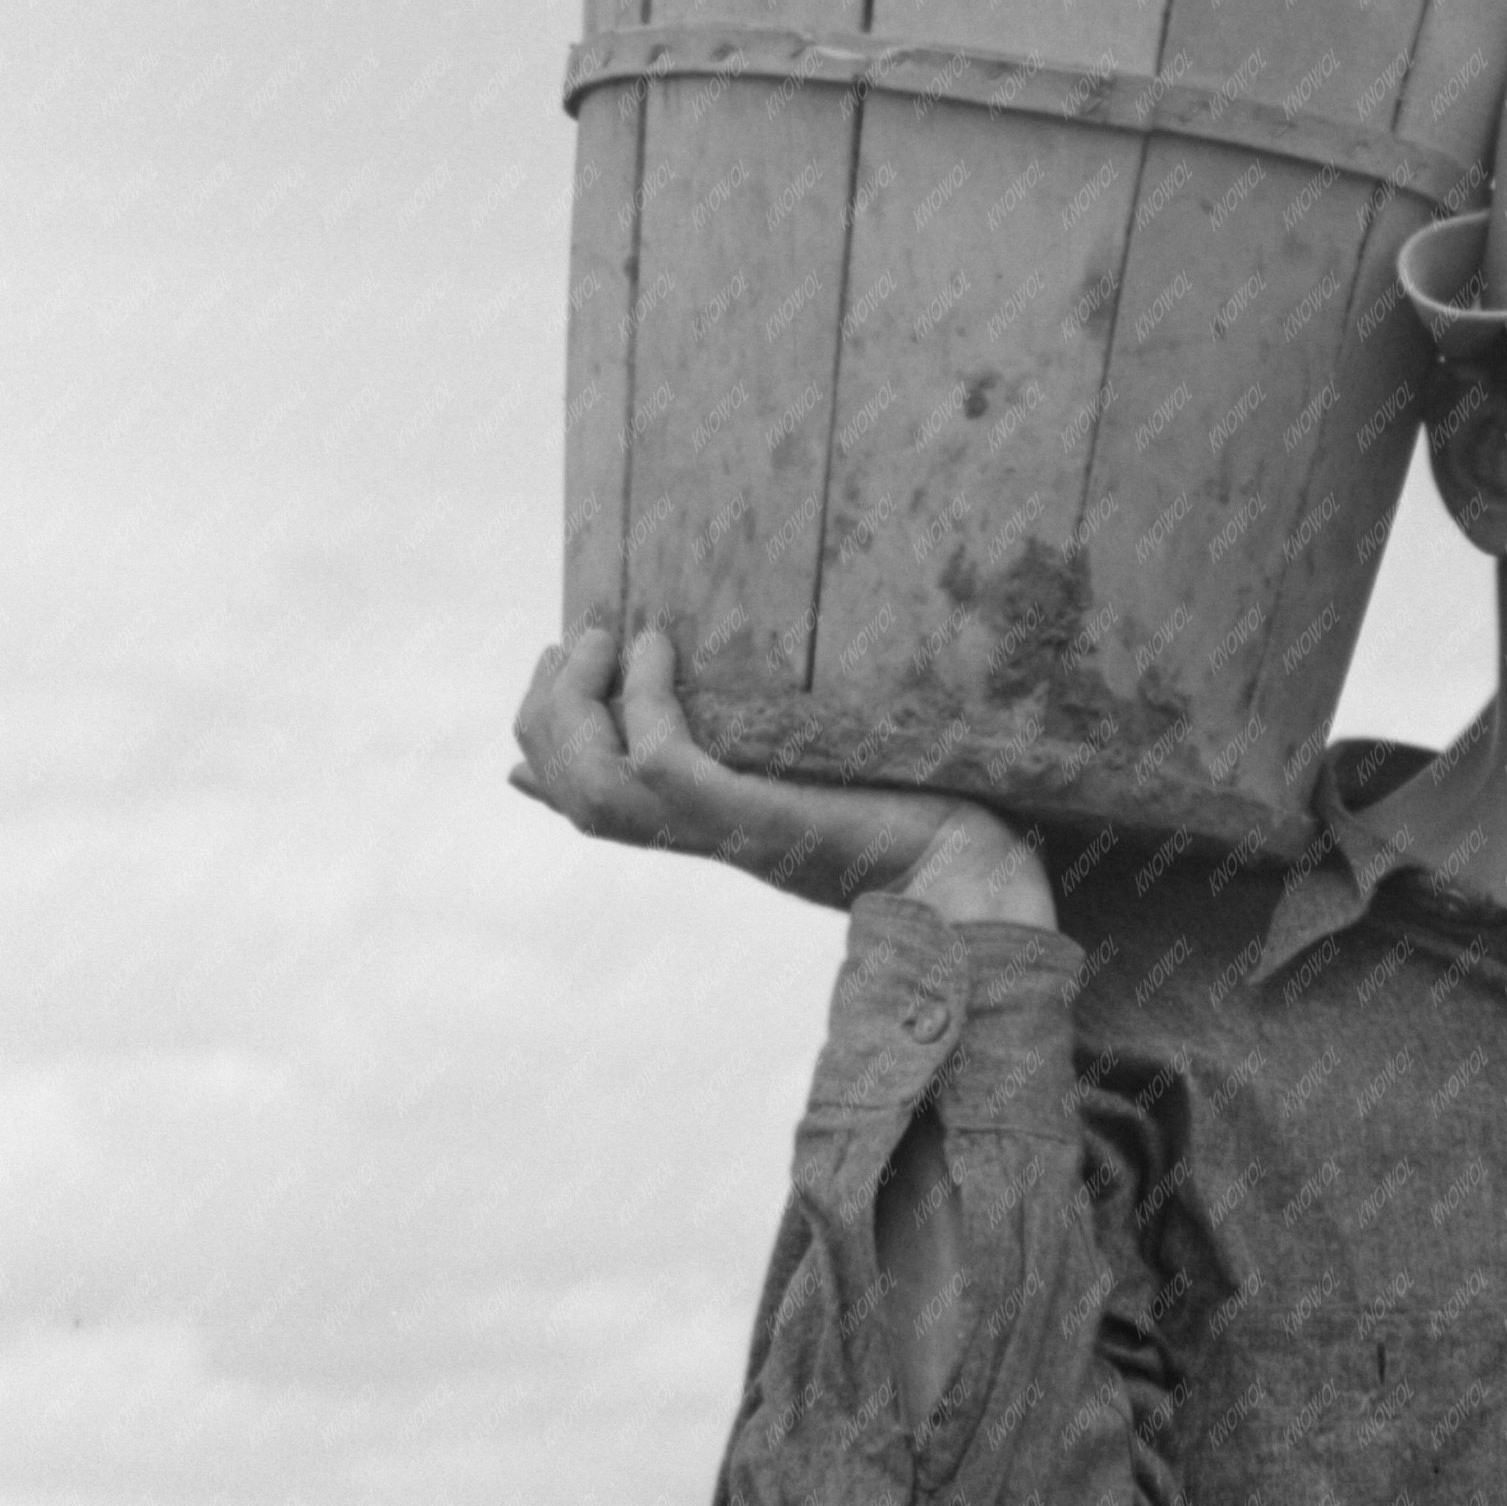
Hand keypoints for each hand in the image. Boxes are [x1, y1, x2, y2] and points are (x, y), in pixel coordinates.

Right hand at [510, 626, 1059, 928]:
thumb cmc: (924, 808)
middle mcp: (707, 834)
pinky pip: (663, 762)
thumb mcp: (830, 764)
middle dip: (547, 715)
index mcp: (714, 827)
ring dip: (576, 707)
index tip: (530, 704)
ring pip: (595, 788)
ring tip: (601, 633)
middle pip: (575, 794)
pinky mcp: (756, 816)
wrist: (976, 872)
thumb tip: (739, 704)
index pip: (595, 807)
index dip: (546, 761)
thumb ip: (782, 742)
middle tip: (568, 640)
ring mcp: (726, 828)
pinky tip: (657, 643)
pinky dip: (645, 699)